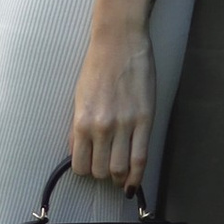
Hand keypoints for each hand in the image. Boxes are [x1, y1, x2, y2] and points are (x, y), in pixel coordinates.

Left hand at [69, 20, 155, 192]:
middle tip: (106, 170)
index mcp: (81, 121)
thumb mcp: (79, 97)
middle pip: (100, 171)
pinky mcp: (144, 120)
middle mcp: (101, 127)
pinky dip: (136, 176)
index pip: (80, 164)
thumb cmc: (97, 65)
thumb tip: (79, 153)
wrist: (119, 41)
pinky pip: (140, 158)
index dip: (85, 171)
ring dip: (119, 178)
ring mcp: (124, 125)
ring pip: (119, 170)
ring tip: (120, 177)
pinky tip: (133, 182)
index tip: (90, 168)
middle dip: (102, 175)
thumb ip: (79, 127)